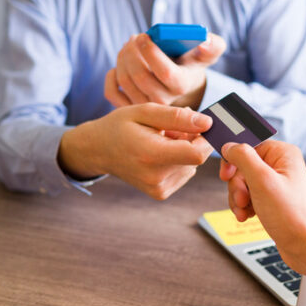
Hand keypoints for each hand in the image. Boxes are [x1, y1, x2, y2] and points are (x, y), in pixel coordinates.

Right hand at [59, 103, 213, 199]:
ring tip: (160, 141)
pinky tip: (159, 153)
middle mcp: (155, 177)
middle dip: (191, 141)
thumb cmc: (120, 126)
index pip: (197, 154)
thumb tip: (207, 123)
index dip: (206, 139)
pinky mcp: (160, 193)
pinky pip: (184, 174)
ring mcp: (157, 189)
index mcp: (151, 155)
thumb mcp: (145, 112)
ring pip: (192, 166)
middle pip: (195, 159)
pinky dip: (177, 161)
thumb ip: (177, 117)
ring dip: (183, 151)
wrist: (98, 150)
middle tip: (168, 129)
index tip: (200, 125)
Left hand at [104, 33, 226, 109]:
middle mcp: (163, 102)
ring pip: (125, 81)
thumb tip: (204, 41)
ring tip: (129, 46)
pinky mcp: (129, 107)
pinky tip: (120, 63)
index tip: (144, 36)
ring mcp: (145, 106)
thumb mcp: (207, 53)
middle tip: (134, 37)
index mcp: (182, 86)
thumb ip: (212, 46)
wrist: (182, 84)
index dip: (151, 53)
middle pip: (140, 77)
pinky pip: (111, 92)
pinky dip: (110, 76)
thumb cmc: (192, 64)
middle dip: (132, 53)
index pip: (165, 72)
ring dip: (122, 59)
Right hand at [219, 141, 305, 273]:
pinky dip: (244, 206)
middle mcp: (280, 165)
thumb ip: (243, 158)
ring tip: (245, 211)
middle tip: (242, 200)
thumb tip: (229, 146)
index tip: (227, 175)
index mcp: (282, 153)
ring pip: (243, 183)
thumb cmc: (292, 216)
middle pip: (242, 167)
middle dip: (237, 186)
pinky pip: (249, 196)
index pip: (247, 146)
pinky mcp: (272, 199)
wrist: (305, 245)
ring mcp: (276, 183)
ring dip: (238, 199)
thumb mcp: (262, 181)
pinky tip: (248, 215)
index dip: (234, 161)